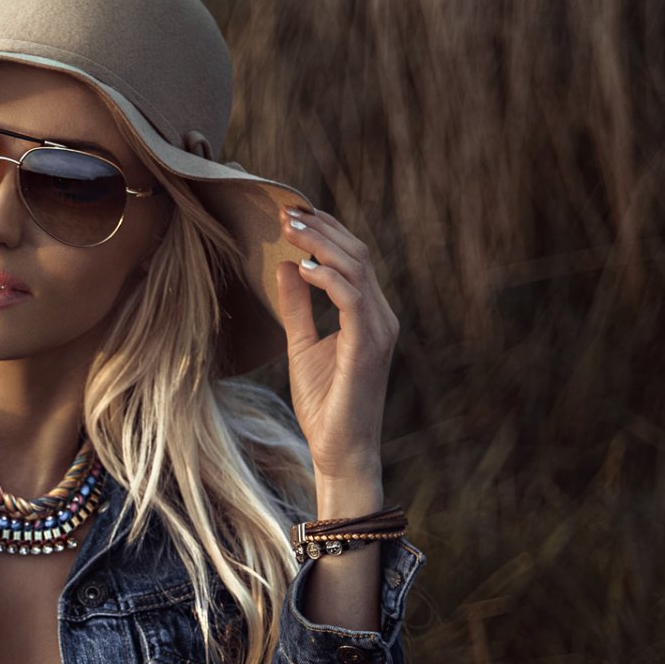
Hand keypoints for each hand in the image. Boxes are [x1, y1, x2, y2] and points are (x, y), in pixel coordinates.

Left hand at [273, 204, 399, 483]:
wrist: (339, 450)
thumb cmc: (324, 404)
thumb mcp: (301, 346)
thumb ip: (297, 307)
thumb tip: (284, 266)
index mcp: (368, 314)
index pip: (352, 260)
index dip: (325, 234)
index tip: (290, 217)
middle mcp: (380, 316)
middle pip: (357, 255)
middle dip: (322, 230)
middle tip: (286, 214)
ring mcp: (379, 329)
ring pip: (358, 269)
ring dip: (322, 245)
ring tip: (289, 230)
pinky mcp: (369, 346)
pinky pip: (353, 300)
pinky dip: (328, 279)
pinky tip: (303, 268)